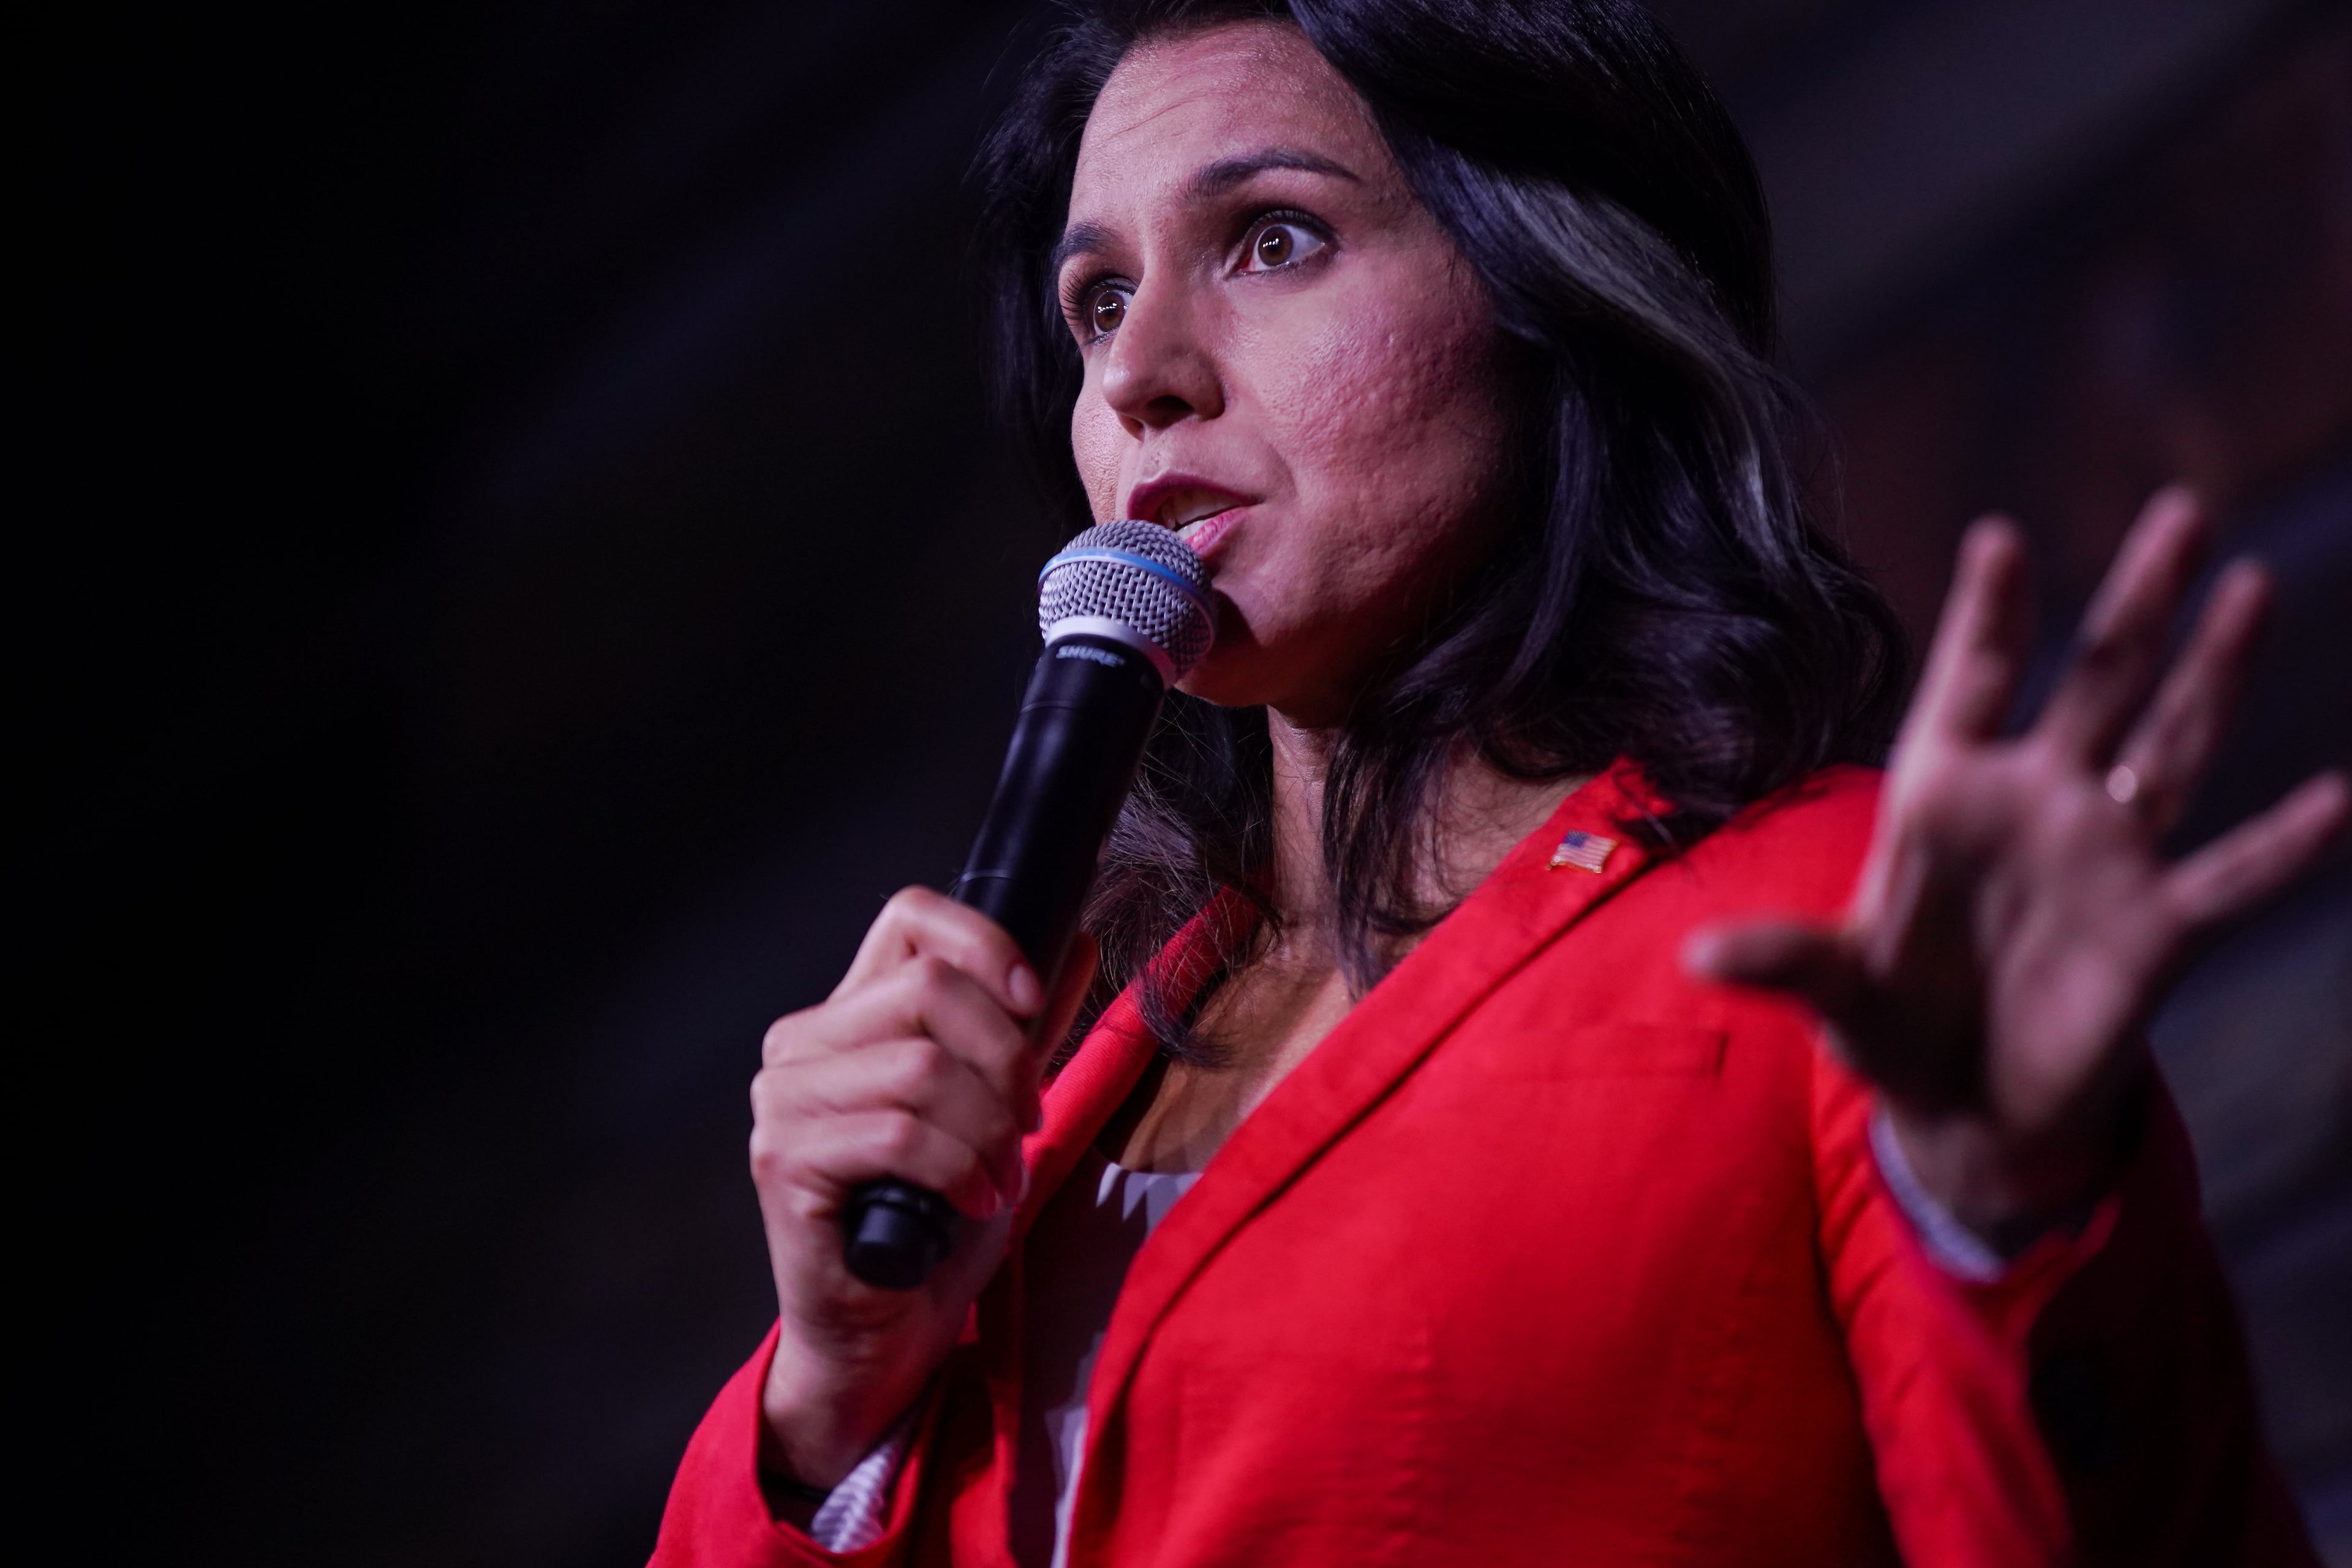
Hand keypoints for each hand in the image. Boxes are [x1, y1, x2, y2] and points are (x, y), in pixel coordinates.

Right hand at [750, 888, 1094, 1486]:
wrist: (886, 1333)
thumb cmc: (936, 1222)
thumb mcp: (996, 1108)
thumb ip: (1025, 1027)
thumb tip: (1073, 939)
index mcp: (850, 1014)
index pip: (909, 917)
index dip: (985, 943)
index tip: (1031, 1002)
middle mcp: (802, 1045)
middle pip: (927, 989)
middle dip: (1005, 1057)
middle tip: (1026, 1120)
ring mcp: (784, 1102)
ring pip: (919, 1067)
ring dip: (986, 1128)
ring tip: (999, 1174)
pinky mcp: (784, 1162)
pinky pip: (898, 1134)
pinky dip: (958, 1168)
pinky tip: (973, 1201)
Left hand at [1690, 488, 2347, 1242]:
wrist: (1965, 1103)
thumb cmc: (1892, 1022)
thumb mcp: (1832, 988)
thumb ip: (1782, 960)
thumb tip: (1697, 957)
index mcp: (1944, 796)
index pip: (1967, 682)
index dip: (1988, 615)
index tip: (2000, 535)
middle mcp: (2036, 802)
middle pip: (2094, 680)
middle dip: (2136, 599)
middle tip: (2182, 509)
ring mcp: (2105, 856)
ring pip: (2173, 742)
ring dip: (2215, 669)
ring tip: (2253, 586)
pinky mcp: (2158, 929)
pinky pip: (2231, 877)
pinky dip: (2283, 846)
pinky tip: (2334, 801)